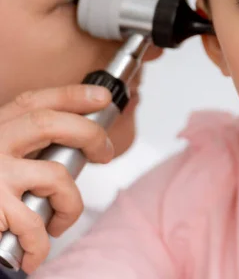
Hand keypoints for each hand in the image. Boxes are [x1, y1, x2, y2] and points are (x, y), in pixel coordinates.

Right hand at [0, 85, 114, 272]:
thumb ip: (24, 148)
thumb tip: (76, 144)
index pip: (34, 102)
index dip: (71, 95)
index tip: (102, 96)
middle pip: (49, 123)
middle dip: (89, 134)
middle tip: (105, 153)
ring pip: (55, 176)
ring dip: (71, 204)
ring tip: (61, 220)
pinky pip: (34, 224)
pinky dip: (42, 244)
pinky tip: (35, 253)